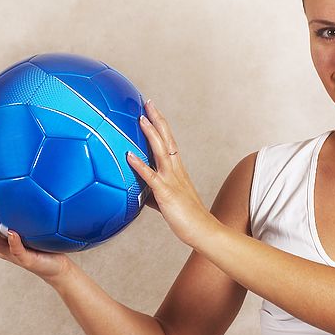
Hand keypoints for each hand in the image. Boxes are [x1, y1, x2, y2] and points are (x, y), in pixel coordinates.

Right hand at [0, 185, 72, 282]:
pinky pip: (18, 251)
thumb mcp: (35, 222)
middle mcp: (2, 244)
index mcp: (0, 235)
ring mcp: (12, 253)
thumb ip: (27, 207)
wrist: (57, 266)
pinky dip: (13, 242)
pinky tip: (12, 232)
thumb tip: (27, 178)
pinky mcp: (26, 260)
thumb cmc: (45, 243)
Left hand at [126, 99, 215, 246]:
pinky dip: (140, 164)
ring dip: (151, 134)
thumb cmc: (186, 218)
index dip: (161, 125)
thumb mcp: (167, 200)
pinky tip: (129, 155)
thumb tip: (138, 191)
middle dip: (157, 120)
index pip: (169, 141)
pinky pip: (151, 177)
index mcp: (177, 170)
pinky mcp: (166, 193)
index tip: (152, 110)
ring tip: (141, 118)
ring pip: (161, 151)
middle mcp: (176, 170)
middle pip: (167, 139)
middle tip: (148, 103)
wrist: (204, 231)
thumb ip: (153, 192)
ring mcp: (172, 180)